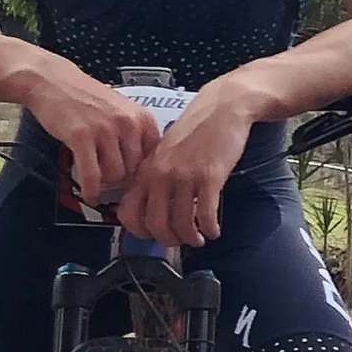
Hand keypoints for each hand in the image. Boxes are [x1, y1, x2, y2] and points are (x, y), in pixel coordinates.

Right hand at [23, 62, 161, 211]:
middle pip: (136, 171)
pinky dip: (91, 189)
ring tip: (97, 176)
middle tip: (111, 180)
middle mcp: (129, 124)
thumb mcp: (123, 113)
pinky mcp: (81, 137)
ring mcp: (105, 130)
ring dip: (106, 182)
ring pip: (116, 176)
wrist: (53, 81)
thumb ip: (136, 138)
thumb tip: (146, 172)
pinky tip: (90, 195)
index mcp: (144, 119)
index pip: (155, 160)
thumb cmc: (88, 100)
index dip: (144, 174)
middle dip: (123, 179)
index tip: (135, 181)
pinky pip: (92, 174)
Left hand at [115, 79, 256, 247]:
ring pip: (180, 223)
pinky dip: (210, 229)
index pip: (129, 212)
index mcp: (146, 169)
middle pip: (155, 224)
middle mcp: (160, 174)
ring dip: (190, 238)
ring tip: (199, 239)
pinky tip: (214, 230)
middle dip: (168, 240)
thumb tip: (155, 204)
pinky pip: (205, 214)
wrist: (222, 109)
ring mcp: (184, 176)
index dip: (140, 231)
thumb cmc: (196, 130)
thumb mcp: (166, 151)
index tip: (153, 236)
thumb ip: (156, 175)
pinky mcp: (209, 177)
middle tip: (179, 242)